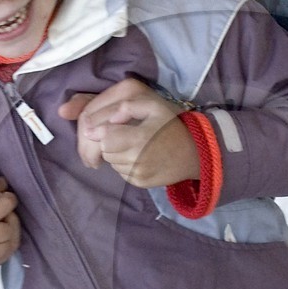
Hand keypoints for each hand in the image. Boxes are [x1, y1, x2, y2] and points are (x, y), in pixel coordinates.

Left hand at [59, 79, 200, 186]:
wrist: (193, 153)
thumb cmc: (170, 124)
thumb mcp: (152, 105)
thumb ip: (126, 106)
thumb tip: (103, 122)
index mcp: (140, 138)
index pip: (104, 138)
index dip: (98, 131)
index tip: (95, 127)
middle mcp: (138, 159)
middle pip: (104, 150)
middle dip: (106, 141)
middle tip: (118, 133)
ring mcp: (139, 174)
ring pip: (110, 162)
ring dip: (114, 152)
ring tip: (131, 143)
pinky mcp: (139, 183)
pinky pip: (120, 172)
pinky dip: (123, 163)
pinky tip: (137, 155)